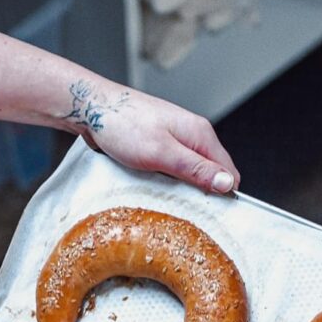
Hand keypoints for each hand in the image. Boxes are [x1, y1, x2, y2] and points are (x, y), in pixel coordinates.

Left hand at [68, 83, 240, 195]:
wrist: (92, 108)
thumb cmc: (122, 125)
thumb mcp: (161, 153)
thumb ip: (195, 169)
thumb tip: (226, 183)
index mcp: (200, 134)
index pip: (229, 173)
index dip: (222, 195)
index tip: (208, 212)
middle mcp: (193, 135)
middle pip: (211, 175)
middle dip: (201, 194)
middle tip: (180, 207)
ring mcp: (177, 140)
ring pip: (192, 174)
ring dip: (182, 189)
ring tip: (163, 195)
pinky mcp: (162, 145)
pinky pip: (174, 170)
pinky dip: (167, 181)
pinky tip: (153, 185)